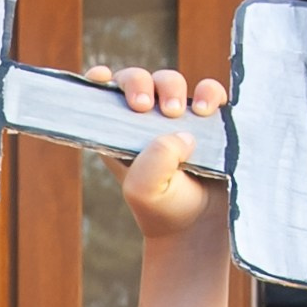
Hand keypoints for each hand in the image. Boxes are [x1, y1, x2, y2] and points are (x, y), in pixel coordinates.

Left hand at [87, 64, 227, 240]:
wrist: (199, 227)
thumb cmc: (164, 208)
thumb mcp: (144, 190)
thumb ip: (154, 159)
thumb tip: (182, 132)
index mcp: (118, 134)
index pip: (102, 97)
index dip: (98, 82)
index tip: (100, 79)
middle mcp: (144, 120)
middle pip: (136, 79)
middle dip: (138, 83)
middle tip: (144, 107)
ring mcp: (177, 116)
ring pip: (169, 79)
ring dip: (171, 87)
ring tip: (176, 114)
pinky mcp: (209, 118)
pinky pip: (209, 91)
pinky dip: (208, 93)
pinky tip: (206, 110)